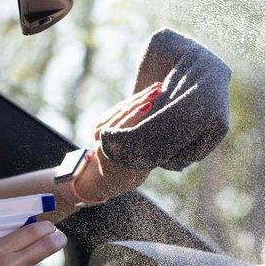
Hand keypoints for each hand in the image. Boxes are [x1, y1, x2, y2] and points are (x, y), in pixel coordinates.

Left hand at [78, 82, 162, 200]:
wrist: (106, 178)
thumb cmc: (129, 175)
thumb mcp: (141, 167)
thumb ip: (147, 150)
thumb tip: (166, 133)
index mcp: (109, 148)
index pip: (125, 125)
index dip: (138, 113)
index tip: (151, 103)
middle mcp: (101, 136)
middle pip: (124, 112)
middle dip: (142, 99)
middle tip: (159, 88)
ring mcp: (98, 128)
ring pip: (122, 107)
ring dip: (140, 96)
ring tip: (156, 87)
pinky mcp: (101, 122)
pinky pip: (119, 108)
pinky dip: (133, 100)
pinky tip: (146, 93)